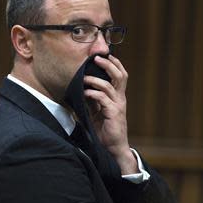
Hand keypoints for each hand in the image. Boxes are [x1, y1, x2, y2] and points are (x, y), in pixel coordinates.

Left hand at [83, 55, 137, 174]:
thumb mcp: (96, 112)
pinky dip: (93, 93)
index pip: (120, 75)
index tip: (104, 55)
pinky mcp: (113, 113)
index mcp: (117, 96)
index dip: (115, 64)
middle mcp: (120, 98)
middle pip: (120, 75)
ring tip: (84, 78)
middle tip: (97, 58)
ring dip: (95, 79)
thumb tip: (82, 89)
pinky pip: (103, 98)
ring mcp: (118, 105)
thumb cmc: (105, 130)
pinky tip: (85, 93)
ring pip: (109, 85)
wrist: (113, 148)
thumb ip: (92, 100)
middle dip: (109, 64)